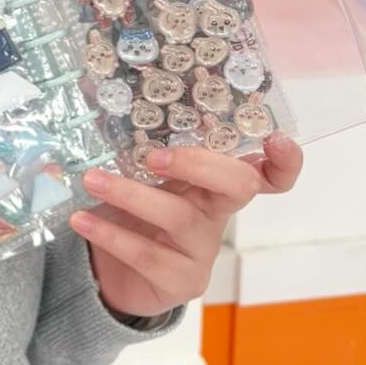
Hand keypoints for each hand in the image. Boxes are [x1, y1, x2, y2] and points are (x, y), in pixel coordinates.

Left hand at [68, 131, 302, 320]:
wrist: (115, 273)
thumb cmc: (132, 211)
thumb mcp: (137, 173)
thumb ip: (130, 139)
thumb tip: (90, 84)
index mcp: (215, 180)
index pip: (267, 172)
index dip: (283, 160)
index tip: (277, 139)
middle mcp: (217, 211)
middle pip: (237, 185)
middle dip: (199, 164)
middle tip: (153, 157)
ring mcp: (203, 249)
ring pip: (178, 216)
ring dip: (131, 194)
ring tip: (92, 179)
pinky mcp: (181, 280)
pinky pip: (147, 254)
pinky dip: (111, 233)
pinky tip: (82, 219)